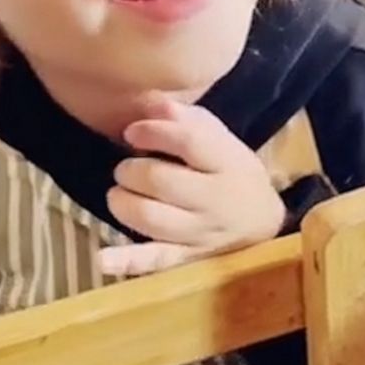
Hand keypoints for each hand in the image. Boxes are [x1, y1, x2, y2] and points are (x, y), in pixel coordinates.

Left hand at [97, 98, 285, 277]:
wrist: (261, 220)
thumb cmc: (231, 170)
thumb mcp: (219, 138)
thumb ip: (186, 119)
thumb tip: (153, 104)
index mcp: (226, 162)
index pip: (188, 142)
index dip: (154, 133)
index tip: (131, 132)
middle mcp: (215, 200)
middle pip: (163, 182)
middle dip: (132, 171)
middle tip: (125, 168)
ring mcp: (200, 233)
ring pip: (152, 219)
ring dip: (124, 202)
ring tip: (120, 193)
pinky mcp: (186, 258)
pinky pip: (156, 261)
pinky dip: (127, 261)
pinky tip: (103, 258)